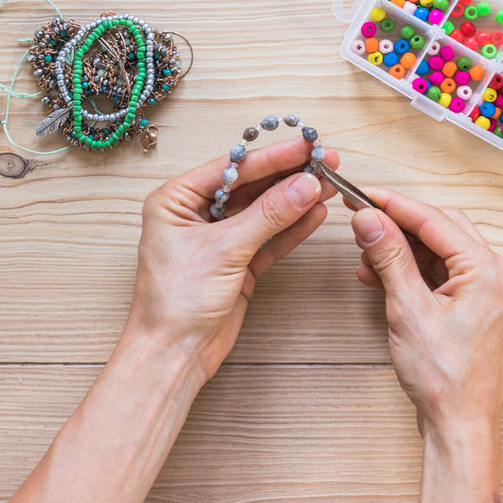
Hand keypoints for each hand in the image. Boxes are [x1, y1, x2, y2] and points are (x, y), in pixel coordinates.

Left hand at [130, 139, 338, 380]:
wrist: (173, 355)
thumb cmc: (175, 303)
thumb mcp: (224, 250)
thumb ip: (268, 215)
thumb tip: (304, 185)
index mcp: (176, 200)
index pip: (232, 169)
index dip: (272, 157)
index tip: (305, 147)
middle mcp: (195, 215)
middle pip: (250, 187)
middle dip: (288, 176)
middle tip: (324, 163)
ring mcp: (218, 240)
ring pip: (263, 212)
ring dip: (295, 200)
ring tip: (329, 184)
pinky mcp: (237, 264)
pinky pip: (269, 239)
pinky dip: (292, 229)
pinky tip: (316, 214)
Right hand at [350, 190, 502, 502]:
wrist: (461, 425)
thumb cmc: (446, 379)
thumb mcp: (408, 309)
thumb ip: (389, 257)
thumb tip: (371, 220)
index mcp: (487, 270)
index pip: (434, 220)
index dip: (395, 205)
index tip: (365, 196)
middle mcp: (495, 276)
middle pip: (441, 230)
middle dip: (400, 225)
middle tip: (365, 222)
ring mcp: (488, 294)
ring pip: (441, 253)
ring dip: (404, 251)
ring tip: (368, 254)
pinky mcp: (476, 310)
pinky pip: (443, 276)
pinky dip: (414, 273)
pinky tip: (383, 277)